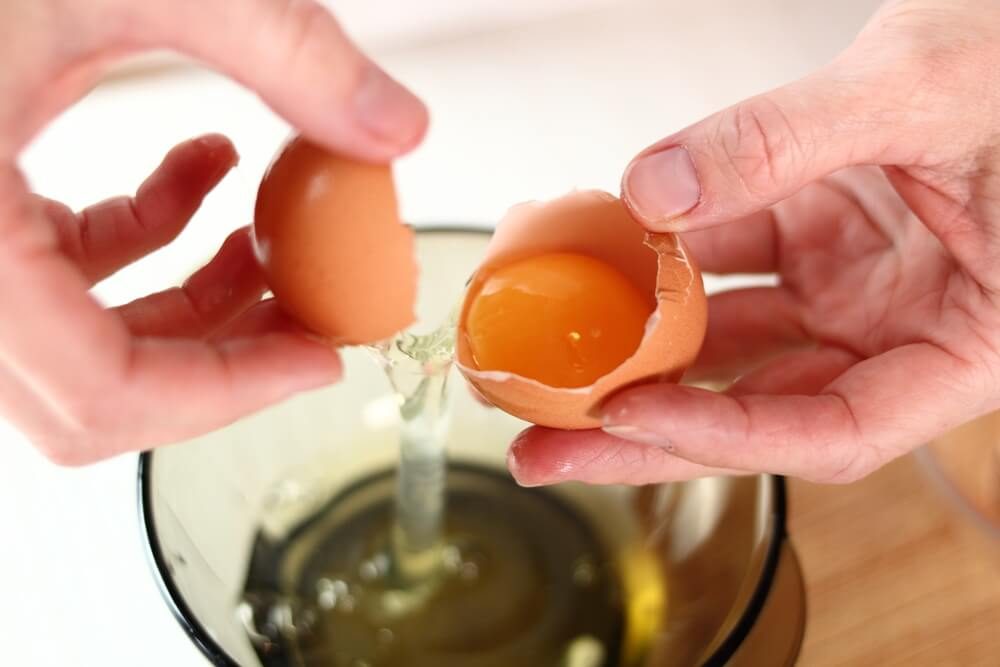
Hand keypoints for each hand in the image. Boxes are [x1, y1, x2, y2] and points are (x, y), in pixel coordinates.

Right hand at [0, 0, 427, 463]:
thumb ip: (284, 50)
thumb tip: (393, 125)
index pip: (100, 388)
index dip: (230, 392)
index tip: (317, 359)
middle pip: (93, 387)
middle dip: (220, 359)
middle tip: (308, 317)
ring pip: (80, 337)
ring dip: (192, 302)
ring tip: (271, 244)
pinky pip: (57, 268)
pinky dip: (143, 241)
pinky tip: (204, 173)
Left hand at [510, 0, 999, 485]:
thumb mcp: (919, 90)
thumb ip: (782, 140)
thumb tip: (654, 191)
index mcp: (972, 345)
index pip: (835, 430)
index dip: (724, 435)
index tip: (628, 414)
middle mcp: (906, 331)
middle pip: (761, 408)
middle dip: (647, 431)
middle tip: (547, 447)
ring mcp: (860, 287)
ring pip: (736, 342)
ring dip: (642, 351)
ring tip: (552, 361)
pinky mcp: (824, 239)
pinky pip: (732, 263)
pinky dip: (669, 263)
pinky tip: (607, 260)